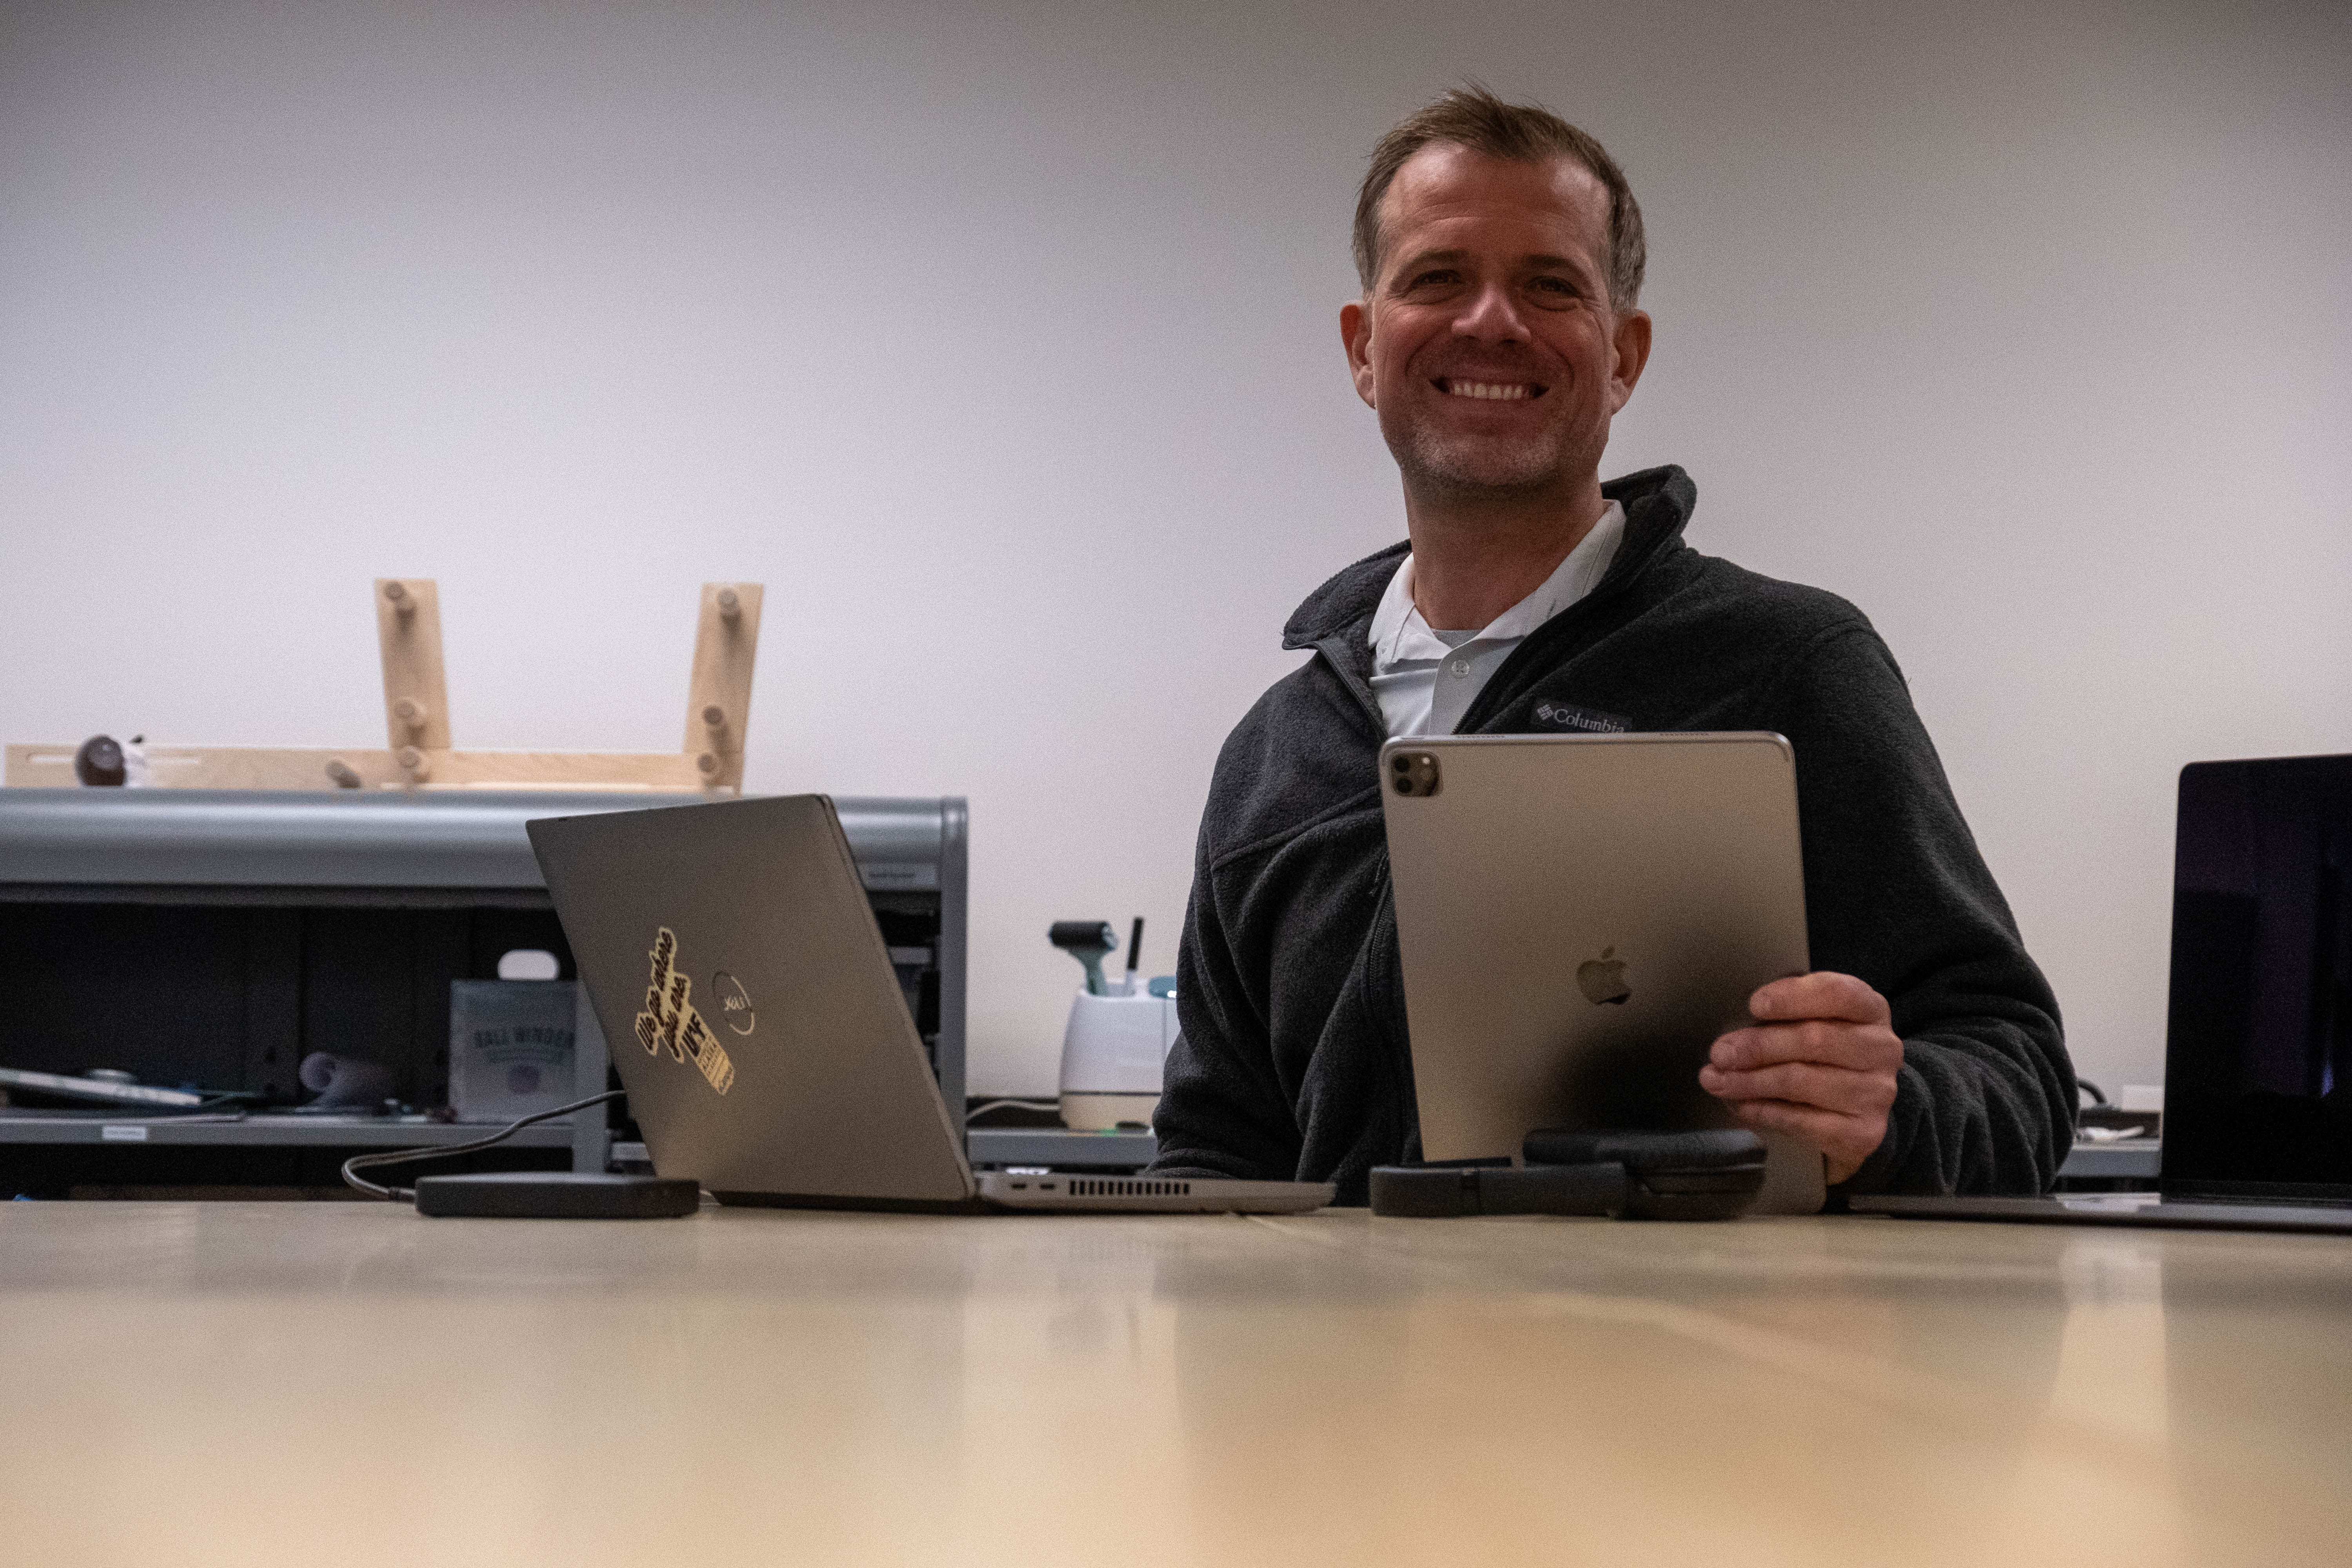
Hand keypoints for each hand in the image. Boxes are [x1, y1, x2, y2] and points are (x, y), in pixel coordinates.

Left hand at [1698, 972, 1901, 1184]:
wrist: (1860, 1106)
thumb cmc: (1826, 1052)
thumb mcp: (1816, 1020)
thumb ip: (1787, 1013)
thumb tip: (1735, 1030)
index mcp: (1870, 1009)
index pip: (1839, 994)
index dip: (1794, 997)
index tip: (1755, 1005)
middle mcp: (1881, 1049)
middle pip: (1814, 1040)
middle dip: (1758, 1046)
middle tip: (1720, 1052)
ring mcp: (1875, 1093)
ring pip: (1801, 1082)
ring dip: (1750, 1081)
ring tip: (1716, 1080)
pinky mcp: (1863, 1132)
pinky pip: (1802, 1121)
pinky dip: (1763, 1111)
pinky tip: (1740, 1105)